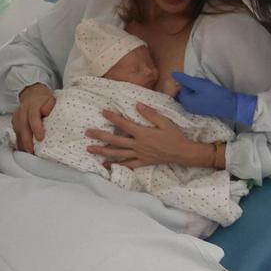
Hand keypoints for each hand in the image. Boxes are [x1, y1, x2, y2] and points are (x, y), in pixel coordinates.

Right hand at [13, 83, 54, 152]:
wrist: (32, 92)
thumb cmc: (44, 99)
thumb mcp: (50, 99)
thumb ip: (49, 105)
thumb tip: (46, 112)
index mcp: (33, 106)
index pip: (33, 118)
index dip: (36, 128)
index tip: (40, 138)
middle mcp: (22, 111)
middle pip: (23, 127)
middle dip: (26, 140)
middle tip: (31, 151)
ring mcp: (17, 116)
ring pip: (17, 130)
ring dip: (21, 142)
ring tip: (26, 153)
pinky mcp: (14, 120)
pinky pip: (15, 131)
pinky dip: (18, 140)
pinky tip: (22, 148)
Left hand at [85, 103, 213, 168]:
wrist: (182, 152)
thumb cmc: (174, 136)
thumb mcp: (165, 122)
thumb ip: (150, 114)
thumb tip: (137, 105)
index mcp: (143, 133)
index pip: (124, 124)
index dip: (113, 117)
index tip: (103, 112)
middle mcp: (138, 145)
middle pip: (115, 140)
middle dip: (100, 136)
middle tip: (88, 133)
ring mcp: (139, 154)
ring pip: (117, 153)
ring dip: (103, 151)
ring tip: (90, 149)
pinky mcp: (142, 162)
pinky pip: (127, 164)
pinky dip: (116, 165)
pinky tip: (106, 165)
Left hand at [173, 72, 256, 124]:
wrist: (230, 106)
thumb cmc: (215, 94)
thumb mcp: (200, 84)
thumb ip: (186, 79)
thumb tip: (172, 74)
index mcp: (185, 101)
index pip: (182, 86)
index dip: (192, 82)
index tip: (201, 83)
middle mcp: (187, 107)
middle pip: (186, 91)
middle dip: (194, 86)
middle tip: (205, 87)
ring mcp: (193, 110)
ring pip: (191, 95)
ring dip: (197, 90)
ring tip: (207, 91)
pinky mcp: (199, 110)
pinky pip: (195, 99)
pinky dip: (200, 95)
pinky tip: (208, 96)